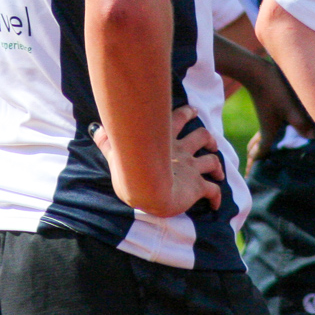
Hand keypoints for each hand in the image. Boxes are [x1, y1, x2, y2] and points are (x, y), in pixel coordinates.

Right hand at [93, 105, 223, 215]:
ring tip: (219, 170)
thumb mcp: (116, 154)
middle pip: (201, 137)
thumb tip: (95, 129)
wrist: (147, 189)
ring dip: (217, 164)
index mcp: (165, 142)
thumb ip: (107, 143)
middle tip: (211, 141)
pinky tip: (216, 203)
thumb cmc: (130, 171)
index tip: (193, 111)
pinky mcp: (197, 187)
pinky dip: (217, 196)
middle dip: (208, 138)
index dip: (187, 113)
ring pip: (212, 161)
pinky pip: (213, 191)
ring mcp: (191, 170)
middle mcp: (181, 153)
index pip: (178, 119)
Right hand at [242, 65, 313, 173]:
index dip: (254, 167)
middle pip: (258, 149)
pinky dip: (267, 136)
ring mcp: (267, 118)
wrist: (256, 70)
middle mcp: (266, 128)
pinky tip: (279, 131)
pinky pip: (268, 128)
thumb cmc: (273, 90)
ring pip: (261, 138)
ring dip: (261, 148)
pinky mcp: (270, 109)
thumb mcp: (288, 108)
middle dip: (256, 160)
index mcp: (268, 133)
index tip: (250, 178)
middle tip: (253, 171)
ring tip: (262, 156)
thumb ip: (301, 124)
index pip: (259, 155)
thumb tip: (314, 138)